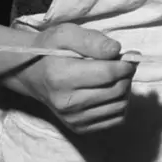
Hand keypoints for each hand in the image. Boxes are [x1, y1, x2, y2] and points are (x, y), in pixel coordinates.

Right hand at [13, 23, 137, 132]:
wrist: (32, 75)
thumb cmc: (50, 51)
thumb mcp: (66, 34)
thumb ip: (92, 40)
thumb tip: (116, 50)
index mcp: (61, 77)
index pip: (109, 73)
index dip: (126, 63)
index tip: (129, 56)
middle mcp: (66, 103)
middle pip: (117, 90)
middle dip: (126, 75)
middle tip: (122, 64)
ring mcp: (73, 118)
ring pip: (120, 105)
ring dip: (125, 89)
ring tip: (114, 77)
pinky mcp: (80, 128)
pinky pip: (115, 119)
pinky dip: (119, 104)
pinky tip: (109, 91)